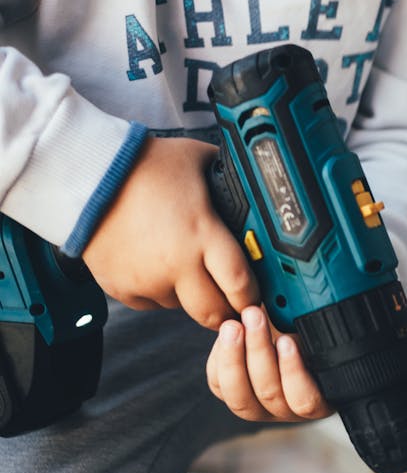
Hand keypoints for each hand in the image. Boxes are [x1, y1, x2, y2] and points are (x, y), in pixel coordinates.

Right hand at [82, 135, 257, 328]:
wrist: (85, 176)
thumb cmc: (139, 165)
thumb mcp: (196, 159)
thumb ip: (225, 174)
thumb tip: (250, 180)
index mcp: (201, 234)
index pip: (241, 284)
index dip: (253, 297)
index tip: (255, 297)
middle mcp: (176, 264)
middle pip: (214, 313)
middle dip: (227, 311)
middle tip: (230, 300)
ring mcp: (147, 281)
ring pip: (181, 307)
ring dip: (189, 295)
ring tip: (183, 264)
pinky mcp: (122, 289)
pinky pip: (151, 302)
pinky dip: (158, 291)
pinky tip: (155, 263)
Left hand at [206, 305, 406, 423]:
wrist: (293, 324)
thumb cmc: (328, 334)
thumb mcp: (356, 337)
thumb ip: (386, 341)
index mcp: (318, 400)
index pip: (307, 402)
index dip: (296, 375)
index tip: (292, 340)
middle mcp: (285, 408)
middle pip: (269, 395)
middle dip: (260, 354)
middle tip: (257, 315)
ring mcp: (255, 400)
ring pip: (239, 394)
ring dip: (236, 356)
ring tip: (238, 320)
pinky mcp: (229, 385)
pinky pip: (217, 382)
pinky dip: (219, 357)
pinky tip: (225, 329)